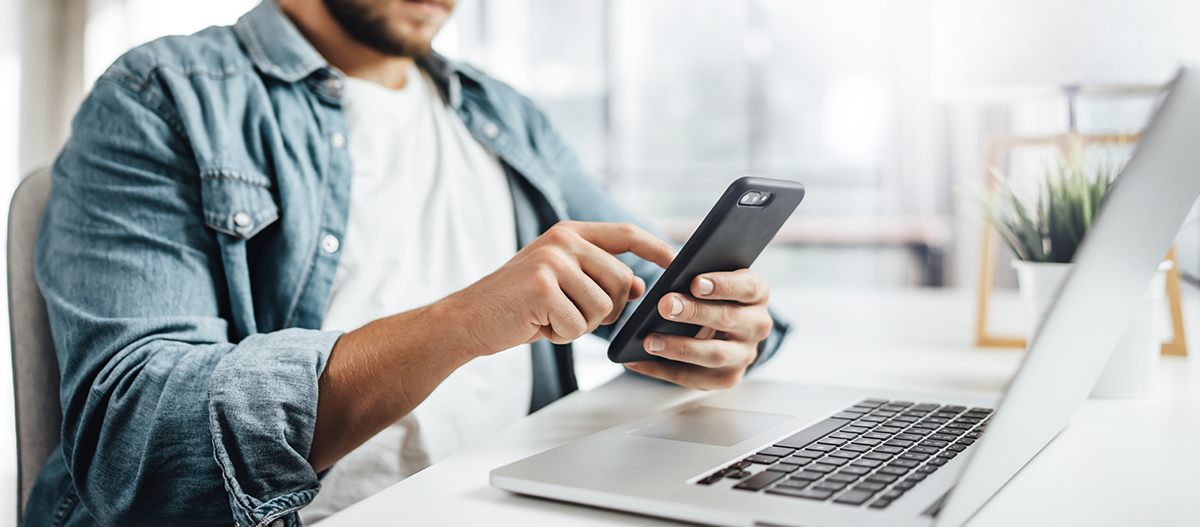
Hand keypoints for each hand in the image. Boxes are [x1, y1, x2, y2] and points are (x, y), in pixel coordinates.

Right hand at [443, 221, 675, 357]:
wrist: (468, 319)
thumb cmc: (518, 305)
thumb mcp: (561, 281)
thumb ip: (598, 277)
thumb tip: (642, 288)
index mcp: (570, 233)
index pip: (626, 234)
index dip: (656, 249)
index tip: (678, 263)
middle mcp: (563, 240)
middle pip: (623, 282)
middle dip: (607, 311)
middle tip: (571, 315)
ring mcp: (552, 260)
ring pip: (603, 307)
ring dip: (581, 326)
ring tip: (549, 318)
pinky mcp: (542, 287)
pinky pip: (578, 324)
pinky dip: (561, 335)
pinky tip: (538, 326)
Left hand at [625, 269, 772, 389]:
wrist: (728, 331)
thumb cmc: (716, 298)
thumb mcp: (716, 281)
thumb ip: (701, 278)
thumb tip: (671, 278)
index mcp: (757, 294)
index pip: (748, 287)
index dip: (722, 284)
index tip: (695, 282)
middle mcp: (757, 325)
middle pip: (727, 318)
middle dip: (693, 313)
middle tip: (664, 306)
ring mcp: (745, 354)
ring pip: (715, 354)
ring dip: (679, 347)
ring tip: (649, 340)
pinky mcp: (728, 378)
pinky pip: (695, 377)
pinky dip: (663, 370)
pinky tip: (639, 360)